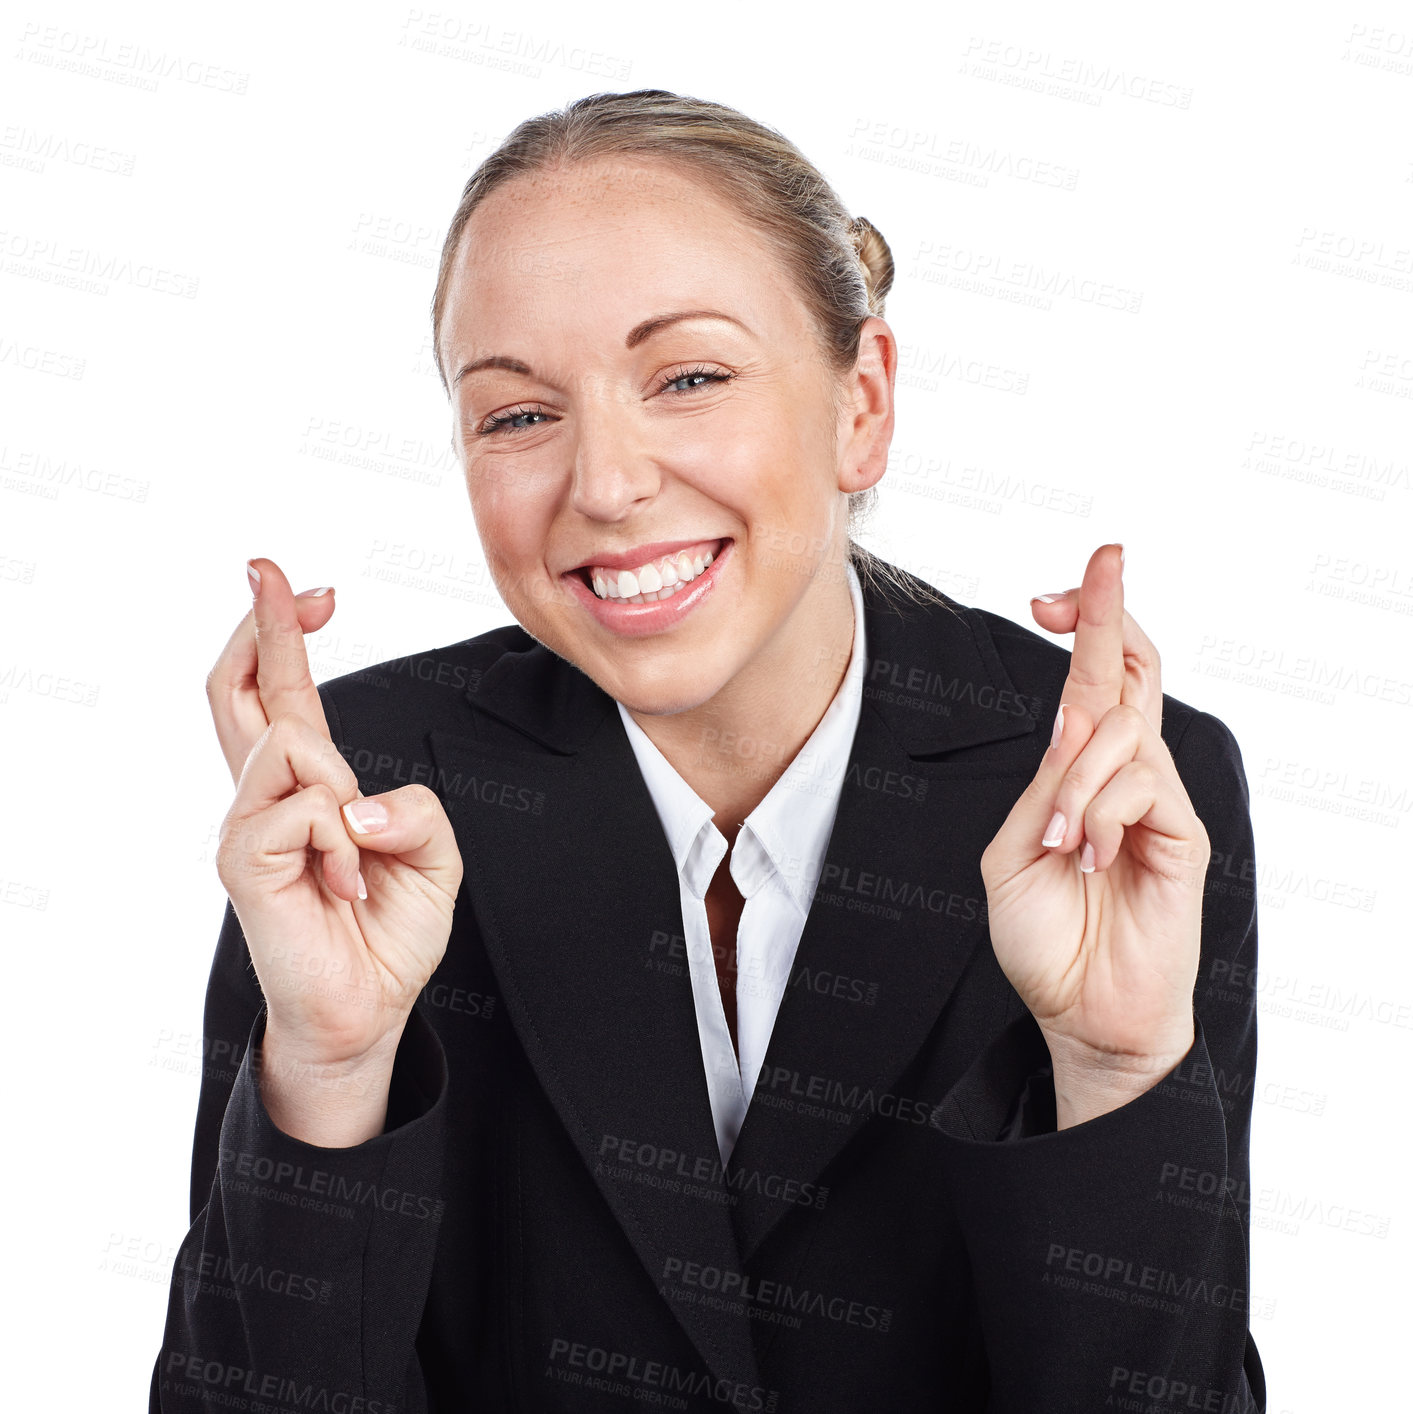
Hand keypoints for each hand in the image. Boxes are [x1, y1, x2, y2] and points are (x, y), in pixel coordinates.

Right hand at [206, 559, 463, 1139]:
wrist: (369, 1008)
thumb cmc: (389, 931)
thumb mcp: (432, 853)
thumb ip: (413, 808)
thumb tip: (353, 800)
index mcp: (312, 786)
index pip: (282, 695)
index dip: (284, 634)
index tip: (304, 585)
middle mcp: (269, 799)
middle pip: (237, 692)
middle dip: (258, 623)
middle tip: (268, 569)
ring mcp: (249, 827)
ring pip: (286, 739)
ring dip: (341, 784)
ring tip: (354, 858)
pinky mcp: (244, 862)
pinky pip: (303, 807)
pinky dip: (341, 840)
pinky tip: (344, 883)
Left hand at [979, 544, 1208, 1126]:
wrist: (1079, 1012)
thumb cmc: (1046, 938)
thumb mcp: (1014, 852)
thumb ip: (1043, 786)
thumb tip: (1073, 722)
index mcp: (1078, 774)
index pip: (1093, 681)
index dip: (1086, 625)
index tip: (1059, 587)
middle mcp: (1123, 775)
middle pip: (1129, 671)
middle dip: (1109, 612)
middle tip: (1101, 563)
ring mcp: (1157, 800)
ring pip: (1123, 728)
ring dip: (1076, 777)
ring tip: (1058, 842)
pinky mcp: (1182, 834)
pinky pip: (1143, 784)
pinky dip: (1101, 812)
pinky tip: (1088, 855)